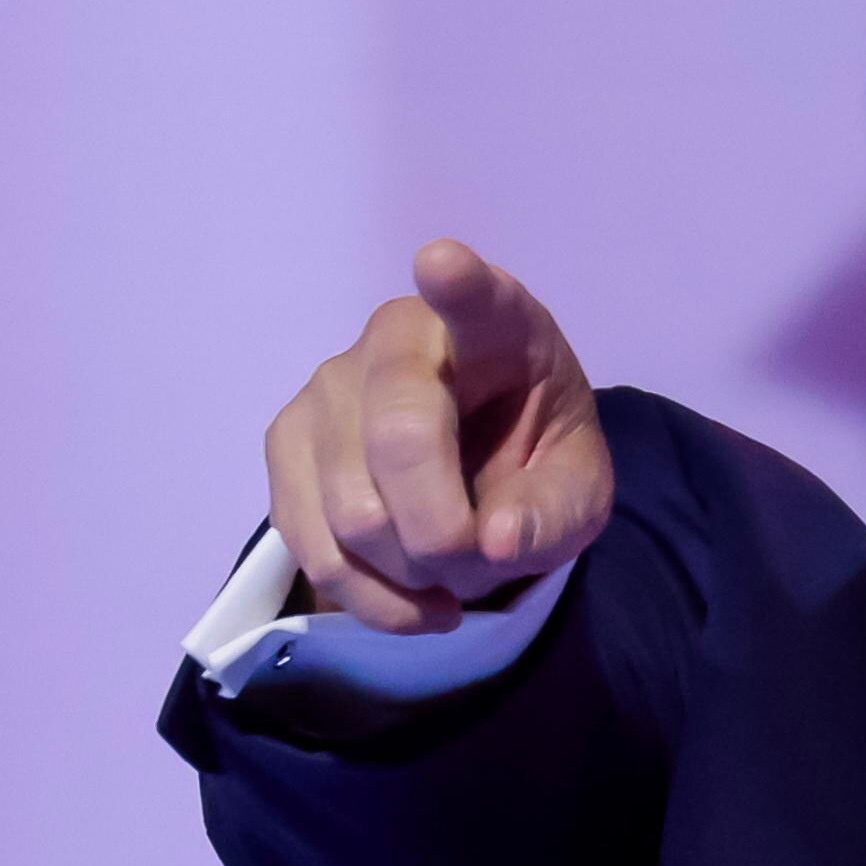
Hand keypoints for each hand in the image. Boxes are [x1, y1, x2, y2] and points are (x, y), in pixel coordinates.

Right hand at [261, 240, 615, 635]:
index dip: (459, 285)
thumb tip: (497, 541)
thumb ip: (555, 512)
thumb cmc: (534, 458)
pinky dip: (370, 598)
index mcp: (492, 325)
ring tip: (448, 573)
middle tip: (479, 558)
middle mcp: (397, 338)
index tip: (443, 265)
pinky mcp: (287, 444)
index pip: (475, 297)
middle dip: (443, 533)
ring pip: (351, 510)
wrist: (479, 474)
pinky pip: (311, 544)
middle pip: (399, 440)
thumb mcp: (578, 491)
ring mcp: (328, 386)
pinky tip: (413, 600)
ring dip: (410, 573)